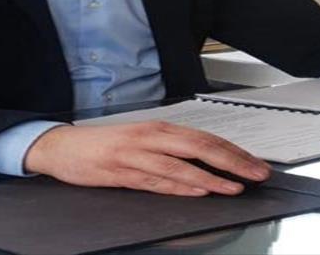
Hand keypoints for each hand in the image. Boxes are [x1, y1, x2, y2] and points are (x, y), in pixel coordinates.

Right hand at [24, 121, 269, 195]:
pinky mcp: (121, 172)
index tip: (256, 163)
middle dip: (233, 162)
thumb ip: (174, 151)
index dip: (235, 152)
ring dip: (211, 178)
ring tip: (234, 187)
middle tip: (257, 174)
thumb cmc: (107, 145)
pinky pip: (155, 180)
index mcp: (161, 128)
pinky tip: (197, 190)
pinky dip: (179, 186)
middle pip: (201, 148)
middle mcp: (152, 138)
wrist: (63, 146)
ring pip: (181, 165)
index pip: (207, 139)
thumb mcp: (144, 142)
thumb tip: (211, 165)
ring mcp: (136, 155)